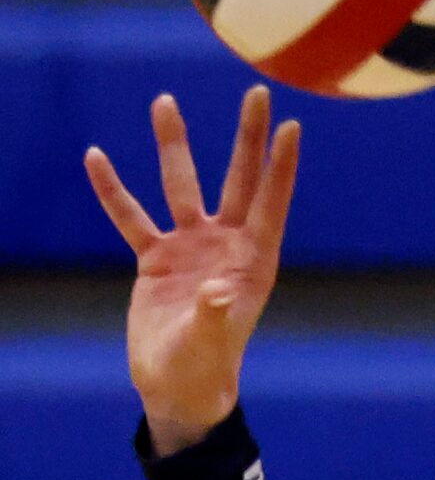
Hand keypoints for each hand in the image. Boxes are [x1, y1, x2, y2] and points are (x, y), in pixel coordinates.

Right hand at [84, 86, 299, 455]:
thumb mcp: (210, 343)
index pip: (270, 204)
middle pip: (238, 180)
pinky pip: (131, 217)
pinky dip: (113, 191)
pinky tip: (96, 157)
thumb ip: (215, 316)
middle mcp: (226, 246)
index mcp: (252, 263)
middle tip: (257, 92)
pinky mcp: (156, 259)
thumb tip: (217, 291)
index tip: (292, 125)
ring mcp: (191, 248)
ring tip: (164, 101)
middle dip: (246, 137)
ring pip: (180, 187)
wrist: (176, 387)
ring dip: (173, 145)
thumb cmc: (204, 369)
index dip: (280, 166)